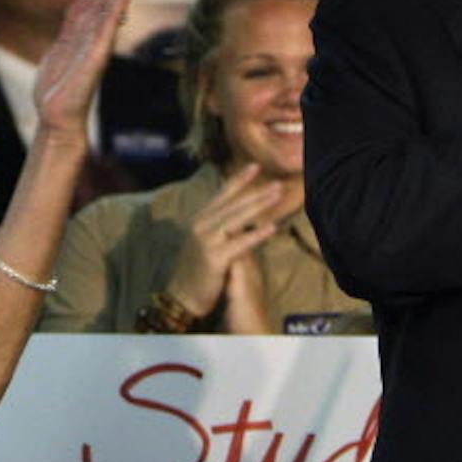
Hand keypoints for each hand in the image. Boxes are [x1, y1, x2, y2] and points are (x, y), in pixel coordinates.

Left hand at [35, 0, 165, 141]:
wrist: (57, 116)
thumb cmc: (61, 85)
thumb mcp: (64, 43)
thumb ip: (74, 19)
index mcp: (94, 24)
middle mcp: (101, 29)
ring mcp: (100, 41)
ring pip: (118, 1)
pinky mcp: (96, 55)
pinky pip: (107, 24)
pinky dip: (117, 6)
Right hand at [162, 165, 291, 320]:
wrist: (183, 295)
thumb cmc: (199, 268)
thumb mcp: (207, 240)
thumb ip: (221, 224)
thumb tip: (241, 211)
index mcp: (201, 218)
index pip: (222, 194)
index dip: (239, 179)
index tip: (256, 166)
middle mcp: (201, 225)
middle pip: (234, 204)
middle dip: (257, 191)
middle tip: (278, 183)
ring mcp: (207, 240)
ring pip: (237, 218)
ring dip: (259, 205)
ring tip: (277, 195)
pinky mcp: (214, 257)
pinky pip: (240, 242)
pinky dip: (256, 234)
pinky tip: (272, 227)